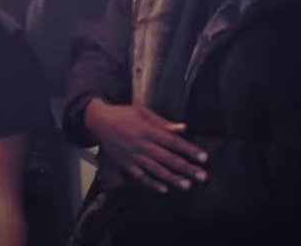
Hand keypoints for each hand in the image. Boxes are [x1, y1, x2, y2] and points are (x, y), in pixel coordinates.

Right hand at [85, 98, 207, 192]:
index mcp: (147, 130)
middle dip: (186, 168)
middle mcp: (142, 145)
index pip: (173, 141)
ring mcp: (133, 156)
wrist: (97, 121)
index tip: (204, 158)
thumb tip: (182, 128)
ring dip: (172, 178)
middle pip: (168, 158)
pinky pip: (139, 176)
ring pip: (156, 169)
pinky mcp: (125, 163)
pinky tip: (163, 189)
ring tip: (187, 186)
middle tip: (202, 177)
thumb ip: (162, 122)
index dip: (189, 150)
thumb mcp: (141, 112)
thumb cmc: (122, 114)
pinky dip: (151, 183)